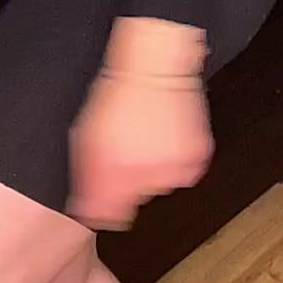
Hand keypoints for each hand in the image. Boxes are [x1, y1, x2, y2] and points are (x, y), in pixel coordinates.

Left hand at [66, 73, 213, 230]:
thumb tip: (88, 211)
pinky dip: (174, 158)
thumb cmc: (120, 94)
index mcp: (116, 172)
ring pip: (159, 185)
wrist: (157, 66)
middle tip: (126, 148)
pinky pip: (182, 172)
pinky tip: (165, 135)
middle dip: (128, 180)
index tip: (100, 197)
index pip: (108, 215)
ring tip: (146, 136)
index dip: (102, 207)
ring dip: (152, 168)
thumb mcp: (87, 136)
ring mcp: (175, 168)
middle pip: (135, 199)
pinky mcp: (196, 159)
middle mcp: (148, 175)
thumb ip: (87, 179)